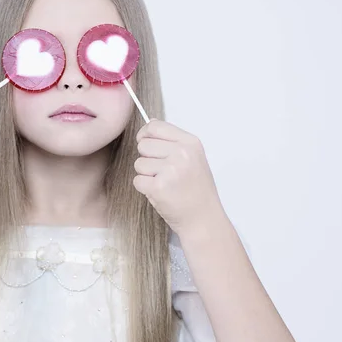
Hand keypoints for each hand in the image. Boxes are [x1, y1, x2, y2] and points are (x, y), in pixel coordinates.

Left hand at [133, 119, 224, 233]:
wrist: (203, 219)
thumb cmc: (196, 189)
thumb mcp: (193, 157)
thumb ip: (171, 140)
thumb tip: (149, 123)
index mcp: (190, 143)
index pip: (154, 126)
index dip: (145, 135)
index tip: (146, 143)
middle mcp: (181, 153)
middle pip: (143, 145)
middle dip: (148, 159)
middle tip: (164, 173)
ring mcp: (170, 170)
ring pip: (138, 164)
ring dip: (147, 176)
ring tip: (165, 184)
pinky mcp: (159, 187)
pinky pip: (137, 181)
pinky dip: (145, 189)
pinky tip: (161, 193)